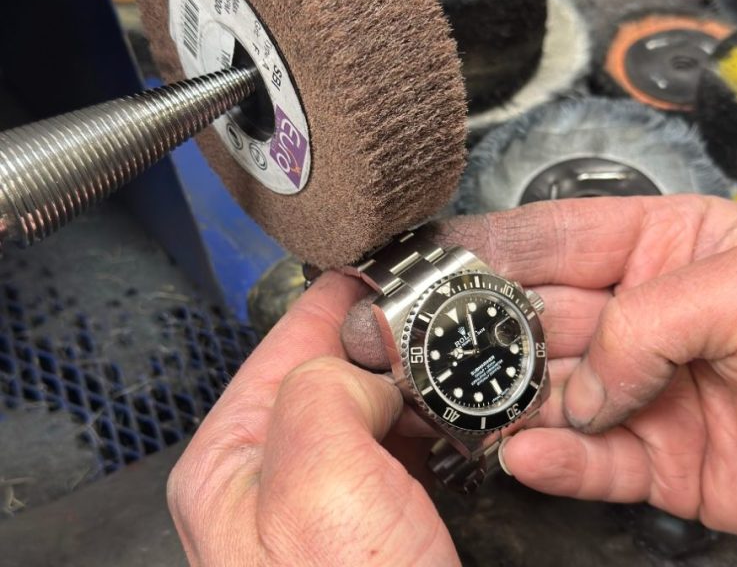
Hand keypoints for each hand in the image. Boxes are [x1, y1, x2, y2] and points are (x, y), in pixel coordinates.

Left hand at [167, 271, 459, 565]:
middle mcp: (271, 480)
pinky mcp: (373, 525)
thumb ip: (324, 391)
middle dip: (377, 339)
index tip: (372, 266)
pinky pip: (398, 450)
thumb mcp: (317, 480)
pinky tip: (449, 418)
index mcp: (230, 462)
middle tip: (424, 308)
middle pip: (328, 371)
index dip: (333, 297)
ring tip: (445, 358)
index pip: (282, 342)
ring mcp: (323, 503)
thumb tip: (368, 372)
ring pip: (368, 409)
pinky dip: (427, 426)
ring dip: (407, 382)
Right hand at [438, 194, 736, 538]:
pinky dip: (559, 463)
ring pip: (553, 394)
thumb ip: (646, 321)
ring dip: (501, 401)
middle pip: (535, 319)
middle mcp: (642, 315)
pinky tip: (526, 454)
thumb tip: (584, 384)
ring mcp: (648, 389)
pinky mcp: (666, 462)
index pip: (550, 239)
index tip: (424, 261)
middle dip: (471, 329)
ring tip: (449, 404)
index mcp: (660, 247)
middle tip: (410, 341)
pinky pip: (597, 463)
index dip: (484, 247)